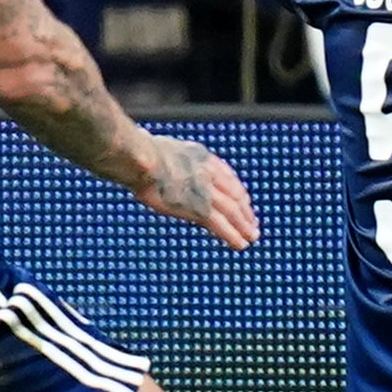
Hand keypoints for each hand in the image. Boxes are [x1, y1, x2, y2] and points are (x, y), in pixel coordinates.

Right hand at [134, 135, 260, 248]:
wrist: (142, 159)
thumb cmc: (139, 152)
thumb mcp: (156, 147)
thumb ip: (159, 154)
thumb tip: (142, 147)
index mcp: (200, 157)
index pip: (226, 175)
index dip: (236, 189)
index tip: (243, 199)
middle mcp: (208, 173)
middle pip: (233, 193)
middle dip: (244, 209)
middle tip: (252, 222)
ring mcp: (205, 190)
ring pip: (231, 211)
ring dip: (243, 225)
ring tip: (251, 236)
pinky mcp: (198, 207)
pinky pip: (220, 225)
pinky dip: (232, 235)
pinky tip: (240, 244)